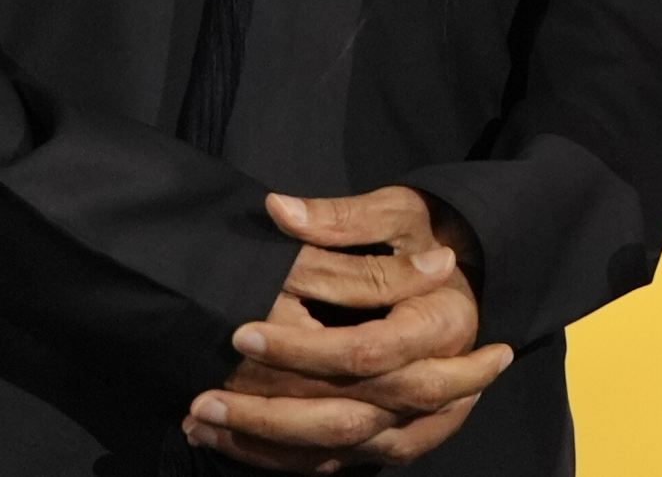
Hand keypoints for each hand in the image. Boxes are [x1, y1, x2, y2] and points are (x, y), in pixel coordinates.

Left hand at [185, 186, 513, 468]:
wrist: (461, 288)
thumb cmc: (424, 245)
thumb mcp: (399, 216)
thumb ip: (342, 220)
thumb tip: (279, 210)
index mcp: (439, 325)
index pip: (365, 351)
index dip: (301, 350)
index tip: (240, 334)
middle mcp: (433, 385)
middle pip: (348, 415)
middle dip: (270, 412)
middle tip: (204, 397)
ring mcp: (413, 421)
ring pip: (335, 448)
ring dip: (263, 441)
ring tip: (200, 420)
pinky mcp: (390, 441)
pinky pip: (332, 464)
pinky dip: (277, 458)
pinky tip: (225, 439)